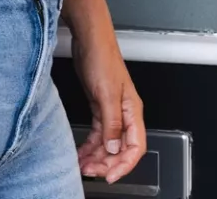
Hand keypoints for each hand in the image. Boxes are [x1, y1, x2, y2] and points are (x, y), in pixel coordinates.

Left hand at [72, 26, 144, 181]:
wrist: (89, 40)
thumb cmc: (102, 57)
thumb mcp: (106, 94)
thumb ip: (112, 123)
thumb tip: (115, 148)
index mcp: (132, 110)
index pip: (135, 147)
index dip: (125, 165)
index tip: (109, 176)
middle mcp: (124, 113)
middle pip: (121, 148)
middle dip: (107, 163)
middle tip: (90, 171)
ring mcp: (112, 110)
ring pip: (108, 143)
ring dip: (97, 157)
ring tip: (82, 165)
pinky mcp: (99, 107)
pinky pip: (97, 134)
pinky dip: (90, 146)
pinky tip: (81, 152)